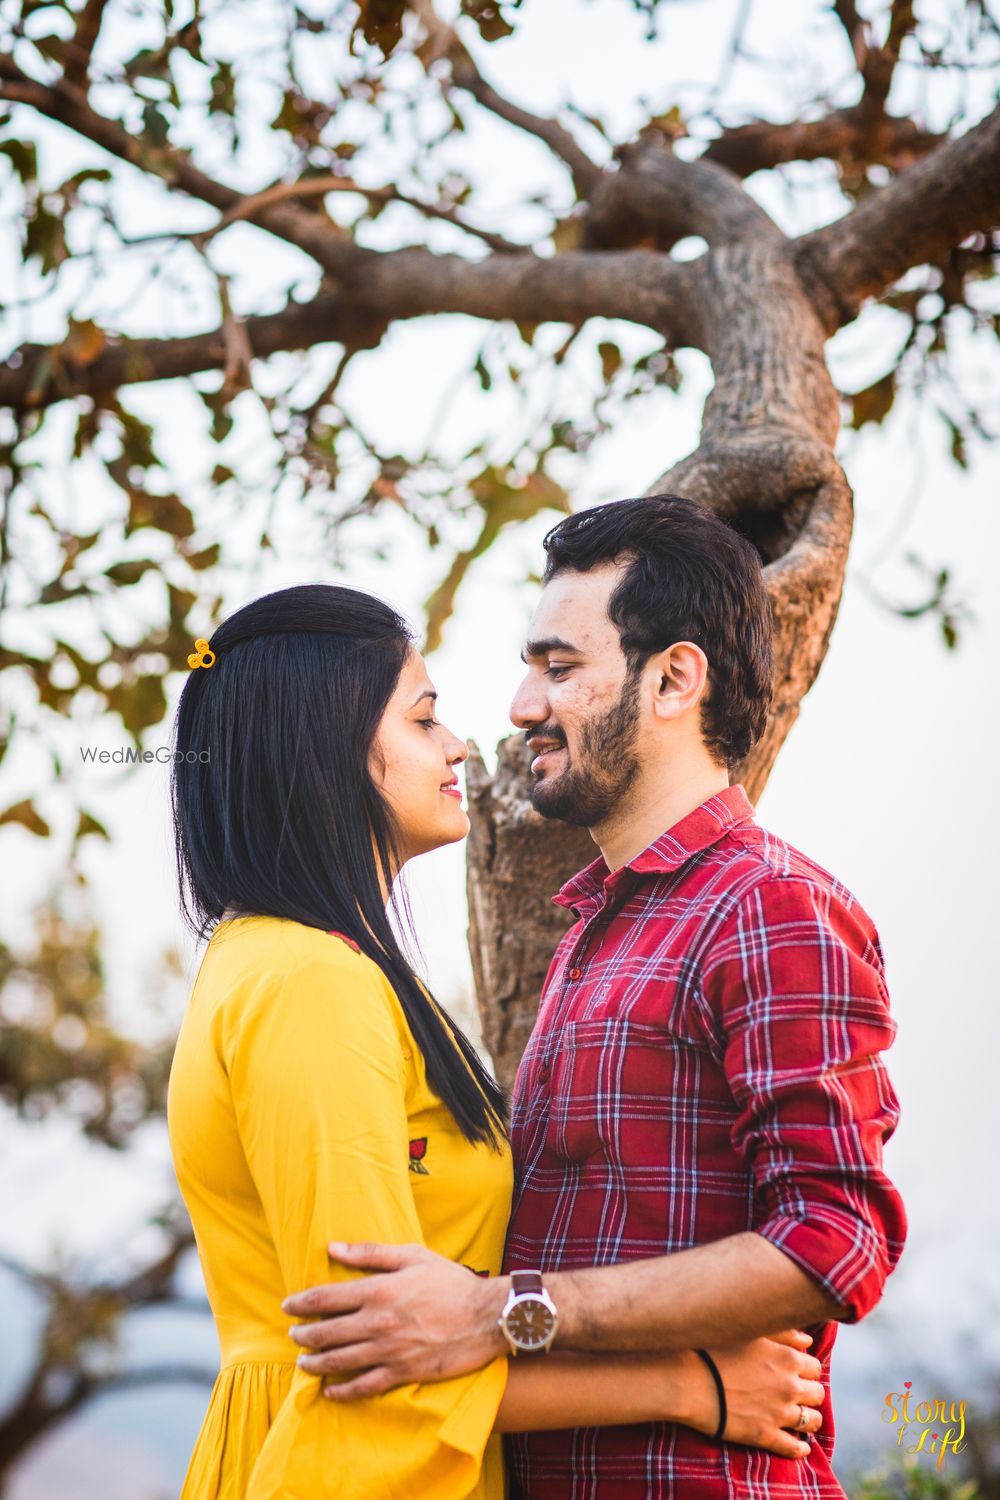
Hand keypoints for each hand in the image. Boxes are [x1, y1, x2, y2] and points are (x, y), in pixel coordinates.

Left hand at [282, 1241, 507, 1399]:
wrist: (487, 1316)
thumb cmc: (451, 1281)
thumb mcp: (412, 1256)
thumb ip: (370, 1253)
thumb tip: (333, 1246)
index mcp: (378, 1290)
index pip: (326, 1298)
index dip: (302, 1303)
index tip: (288, 1306)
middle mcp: (377, 1322)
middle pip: (326, 1332)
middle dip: (304, 1334)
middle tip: (293, 1334)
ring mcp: (389, 1351)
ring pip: (339, 1361)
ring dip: (316, 1363)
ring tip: (303, 1363)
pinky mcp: (403, 1372)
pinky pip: (364, 1386)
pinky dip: (343, 1390)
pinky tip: (330, 1391)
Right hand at [685, 1329, 824, 1458]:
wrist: (688, 1381)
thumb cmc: (715, 1349)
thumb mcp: (751, 1333)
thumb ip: (784, 1333)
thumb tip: (808, 1341)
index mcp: (788, 1359)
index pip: (814, 1366)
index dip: (806, 1369)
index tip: (797, 1371)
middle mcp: (790, 1386)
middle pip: (817, 1393)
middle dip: (810, 1392)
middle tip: (798, 1393)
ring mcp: (779, 1413)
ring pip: (812, 1421)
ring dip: (809, 1418)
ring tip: (801, 1418)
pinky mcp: (765, 1436)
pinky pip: (794, 1448)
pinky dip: (800, 1448)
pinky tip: (800, 1446)